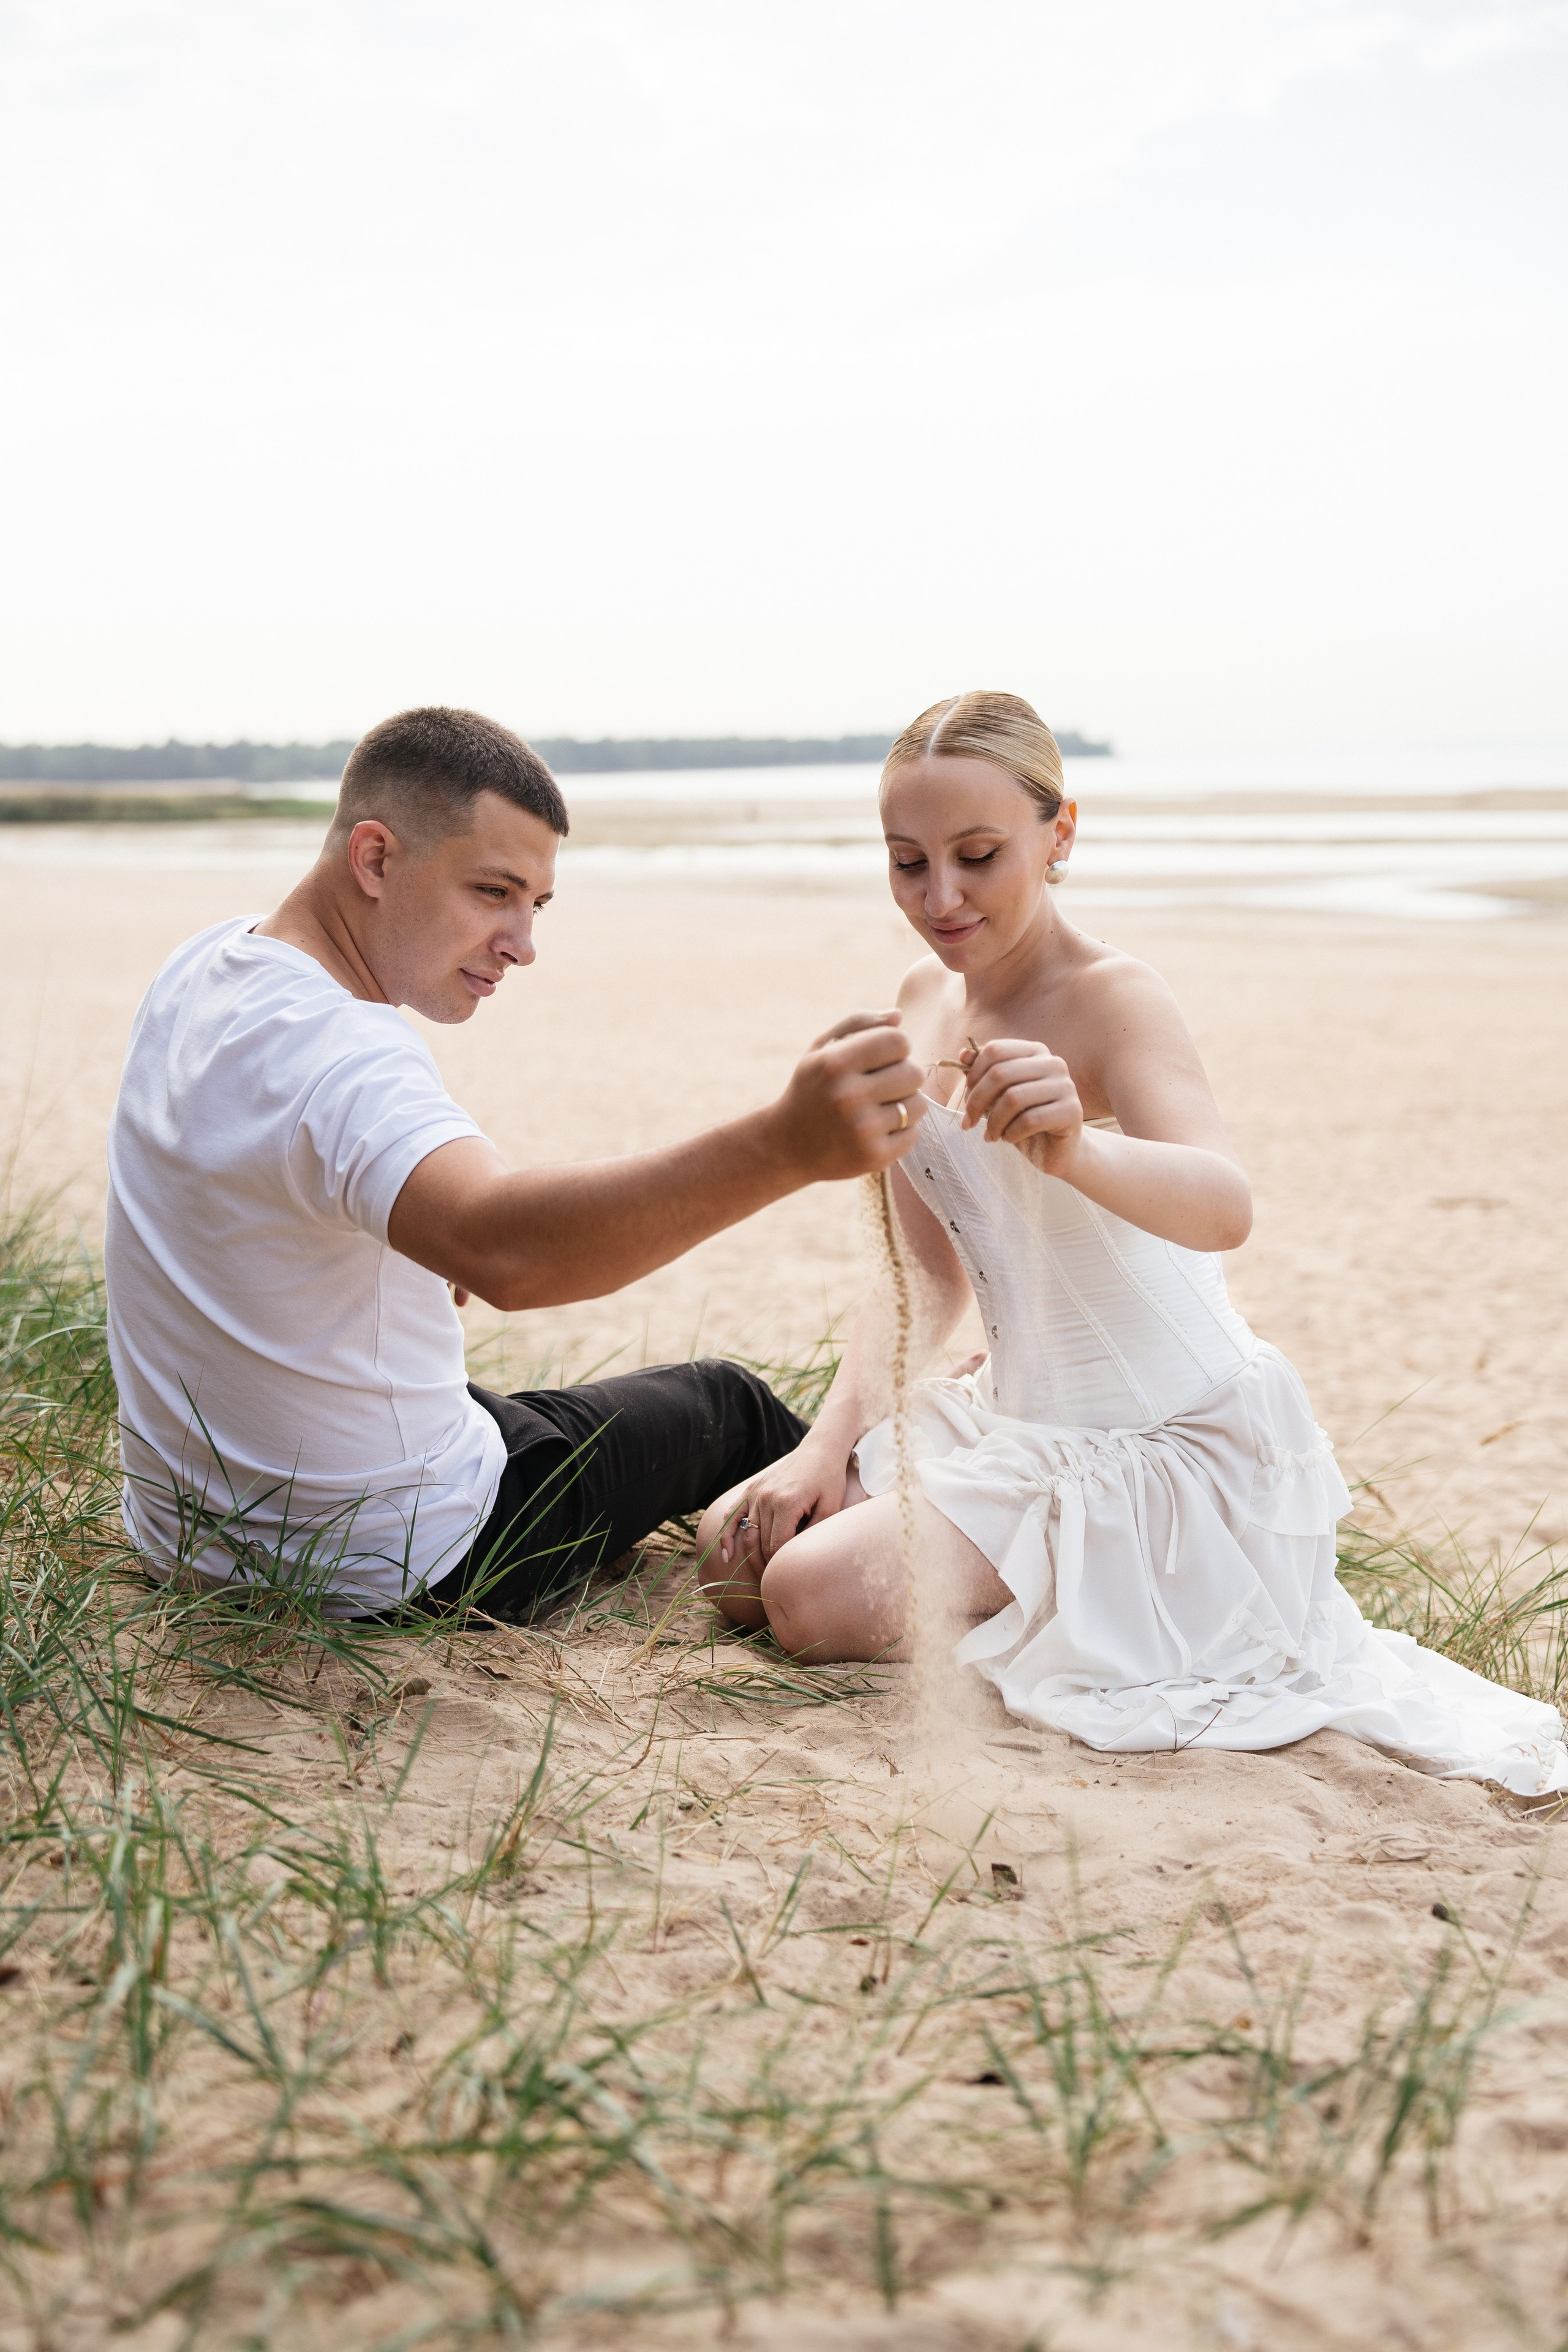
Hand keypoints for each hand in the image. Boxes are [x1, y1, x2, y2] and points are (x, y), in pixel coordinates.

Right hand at [724, 1434, 850, 1565]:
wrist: (819, 1450)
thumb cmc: (829, 1479)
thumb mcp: (831, 1506)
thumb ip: (815, 1531)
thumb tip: (800, 1558)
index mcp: (787, 1503)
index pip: (776, 1546)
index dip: (779, 1566)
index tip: (785, 1577)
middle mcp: (766, 1498)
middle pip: (760, 1543)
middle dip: (764, 1566)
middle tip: (771, 1584)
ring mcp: (756, 1493)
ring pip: (747, 1533)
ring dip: (748, 1557)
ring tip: (754, 1577)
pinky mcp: (752, 1489)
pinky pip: (733, 1514)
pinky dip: (726, 1534)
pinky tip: (726, 1554)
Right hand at [771, 1010, 925, 1180]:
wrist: (787, 1146)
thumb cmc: (810, 1090)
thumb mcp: (821, 1050)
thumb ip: (858, 1024)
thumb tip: (898, 1016)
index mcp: (835, 1064)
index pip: (899, 1041)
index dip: (896, 1047)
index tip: (882, 1058)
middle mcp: (848, 1096)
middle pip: (914, 1073)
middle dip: (904, 1075)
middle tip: (883, 1084)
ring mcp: (862, 1130)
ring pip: (919, 1104)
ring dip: (906, 1104)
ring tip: (881, 1107)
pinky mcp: (874, 1157)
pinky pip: (914, 1133)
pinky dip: (902, 1131)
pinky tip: (878, 1129)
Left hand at [960, 1037, 1082, 1172]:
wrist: (1057, 1150)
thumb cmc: (1024, 1120)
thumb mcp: (999, 1097)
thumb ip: (983, 1074)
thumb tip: (964, 1054)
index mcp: (1035, 1052)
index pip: (996, 1050)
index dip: (973, 1075)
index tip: (966, 1099)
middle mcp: (1053, 1063)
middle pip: (1001, 1074)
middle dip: (977, 1102)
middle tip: (968, 1123)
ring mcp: (1065, 1086)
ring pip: (1013, 1098)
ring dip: (994, 1122)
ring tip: (990, 1135)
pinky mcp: (1072, 1111)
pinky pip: (1030, 1120)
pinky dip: (1011, 1133)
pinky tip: (1009, 1139)